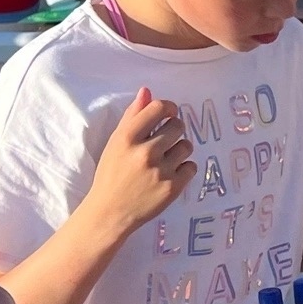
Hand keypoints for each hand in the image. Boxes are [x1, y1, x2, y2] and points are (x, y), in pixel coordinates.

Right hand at [85, 88, 194, 236]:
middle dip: (174, 130)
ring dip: (179, 150)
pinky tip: (170, 174)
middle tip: (165, 140)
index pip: (159, 108)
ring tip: (166, 159)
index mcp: (127, 137)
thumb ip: (133, 116)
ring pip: (187, 146)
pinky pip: (191, 167)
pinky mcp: (173, 187)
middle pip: (177, 126)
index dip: (169, 108)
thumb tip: (147, 91)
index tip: (169, 113)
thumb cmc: (112, 174)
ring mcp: (160, 170)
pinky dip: (183, 169)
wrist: (110, 212)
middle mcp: (145, 152)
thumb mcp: (115, 143)